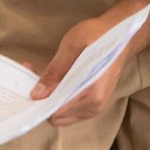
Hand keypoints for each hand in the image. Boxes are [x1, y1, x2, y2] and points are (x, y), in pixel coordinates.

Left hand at [29, 0, 149, 126]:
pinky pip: (70, 108)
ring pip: (63, 113)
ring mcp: (95, 107)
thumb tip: (36, 94)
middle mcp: (94, 107)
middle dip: (42, 99)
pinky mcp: (94, 103)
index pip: (55, 112)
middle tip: (32, 73)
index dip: (38, 100)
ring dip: (50, 98)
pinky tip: (56, 80)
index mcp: (90, 94)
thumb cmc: (98, 35)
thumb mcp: (72, 46)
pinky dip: (59, 97)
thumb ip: (54, 72)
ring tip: (43, 75)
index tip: (28, 81)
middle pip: (57, 116)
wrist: (121, 33)